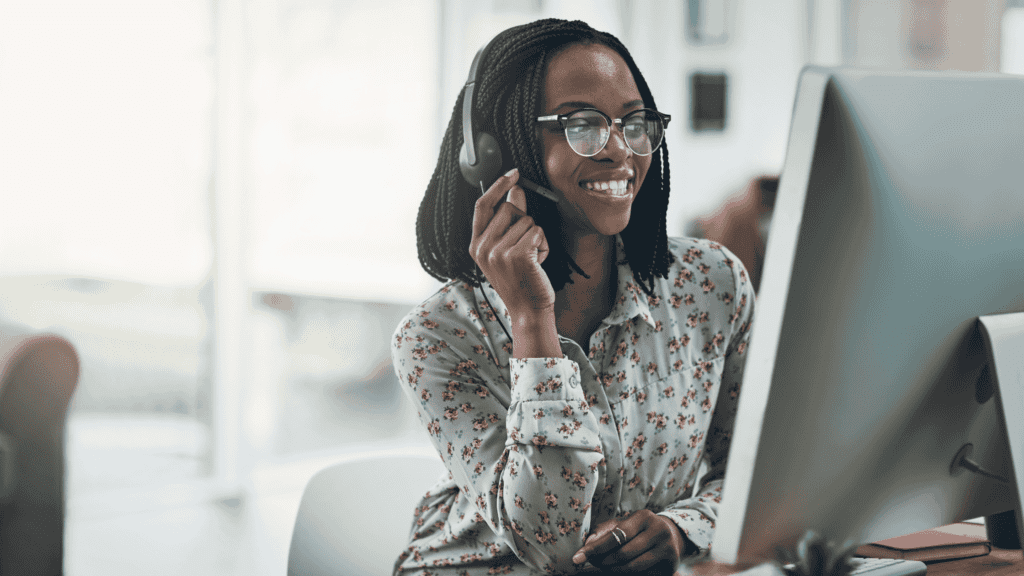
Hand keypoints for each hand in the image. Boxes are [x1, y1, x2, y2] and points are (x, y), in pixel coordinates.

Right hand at [468, 168, 554, 322]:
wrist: (527, 310)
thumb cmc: (520, 279)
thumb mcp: (506, 249)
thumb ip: (509, 220)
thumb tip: (516, 191)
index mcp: (475, 245)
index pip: (482, 205)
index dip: (497, 186)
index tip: (513, 173)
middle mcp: (482, 247)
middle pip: (509, 208)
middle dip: (524, 221)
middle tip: (525, 246)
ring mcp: (497, 252)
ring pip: (527, 220)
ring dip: (536, 236)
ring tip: (531, 259)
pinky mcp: (516, 255)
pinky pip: (537, 232)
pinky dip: (543, 245)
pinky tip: (538, 262)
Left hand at [572, 510, 692, 573]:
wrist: (670, 535)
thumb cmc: (638, 530)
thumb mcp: (623, 524)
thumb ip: (604, 532)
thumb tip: (588, 544)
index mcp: (644, 517)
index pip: (616, 535)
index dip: (596, 548)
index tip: (577, 557)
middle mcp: (658, 530)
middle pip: (624, 553)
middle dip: (603, 561)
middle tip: (593, 563)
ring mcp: (667, 548)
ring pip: (633, 567)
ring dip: (614, 570)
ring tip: (605, 567)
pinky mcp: (671, 564)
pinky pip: (644, 574)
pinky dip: (629, 575)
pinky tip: (621, 570)